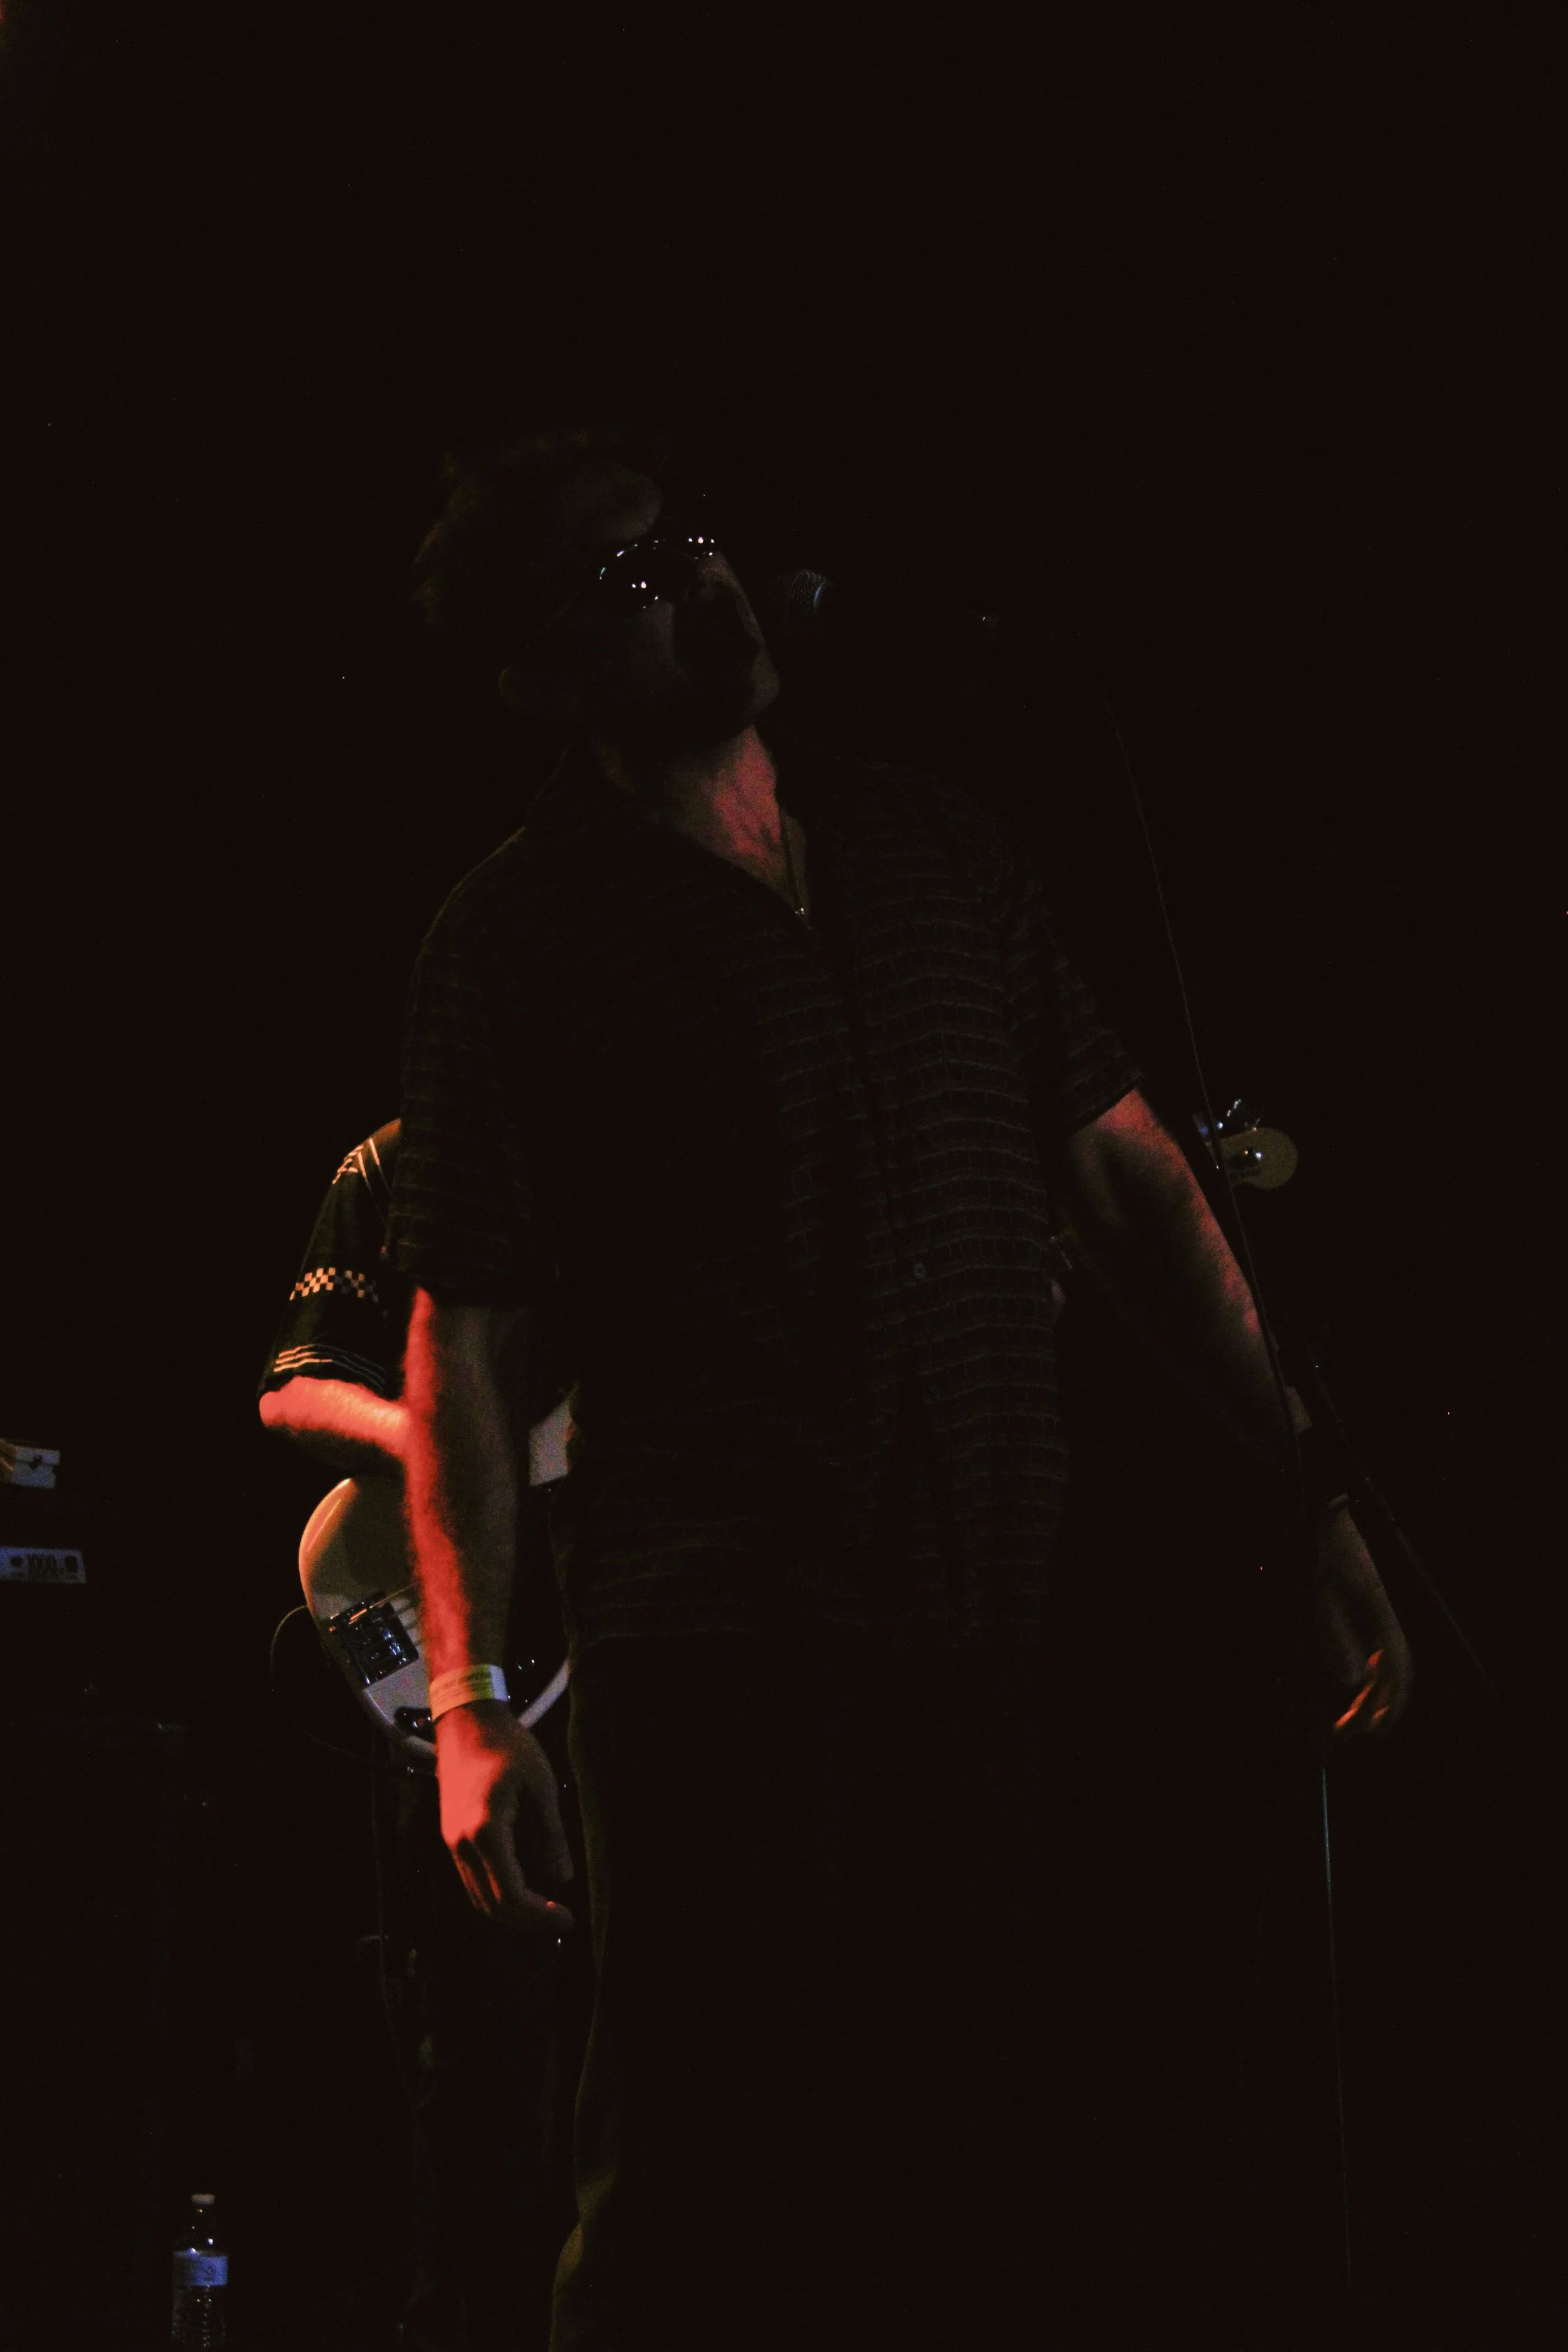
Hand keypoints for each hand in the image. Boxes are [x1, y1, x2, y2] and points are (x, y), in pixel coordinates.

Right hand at [434, 1700, 575, 1932]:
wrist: (467, 1724)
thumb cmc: (507, 1747)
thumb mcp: (541, 1787)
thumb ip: (551, 1836)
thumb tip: (562, 1879)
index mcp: (486, 1832)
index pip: (510, 1895)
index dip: (540, 1915)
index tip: (567, 1918)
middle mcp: (462, 1845)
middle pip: (492, 1906)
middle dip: (528, 1921)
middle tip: (561, 1919)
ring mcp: (453, 1843)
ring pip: (479, 1898)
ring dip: (512, 1912)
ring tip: (546, 1909)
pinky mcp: (452, 1838)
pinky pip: (473, 1881)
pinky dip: (497, 1894)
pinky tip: (525, 1887)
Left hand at [1314, 1507, 1413, 1742]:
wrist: (1333, 1526)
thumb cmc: (1326, 1558)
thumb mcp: (1322, 1597)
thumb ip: (1336, 1639)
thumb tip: (1350, 1684)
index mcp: (1380, 1614)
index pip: (1398, 1666)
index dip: (1392, 1700)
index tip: (1379, 1729)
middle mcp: (1385, 1621)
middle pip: (1390, 1675)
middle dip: (1375, 1709)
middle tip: (1351, 1737)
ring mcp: (1378, 1621)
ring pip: (1381, 1670)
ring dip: (1366, 1700)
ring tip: (1343, 1729)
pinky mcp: (1368, 1621)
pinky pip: (1372, 1659)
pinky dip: (1362, 1682)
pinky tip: (1348, 1698)